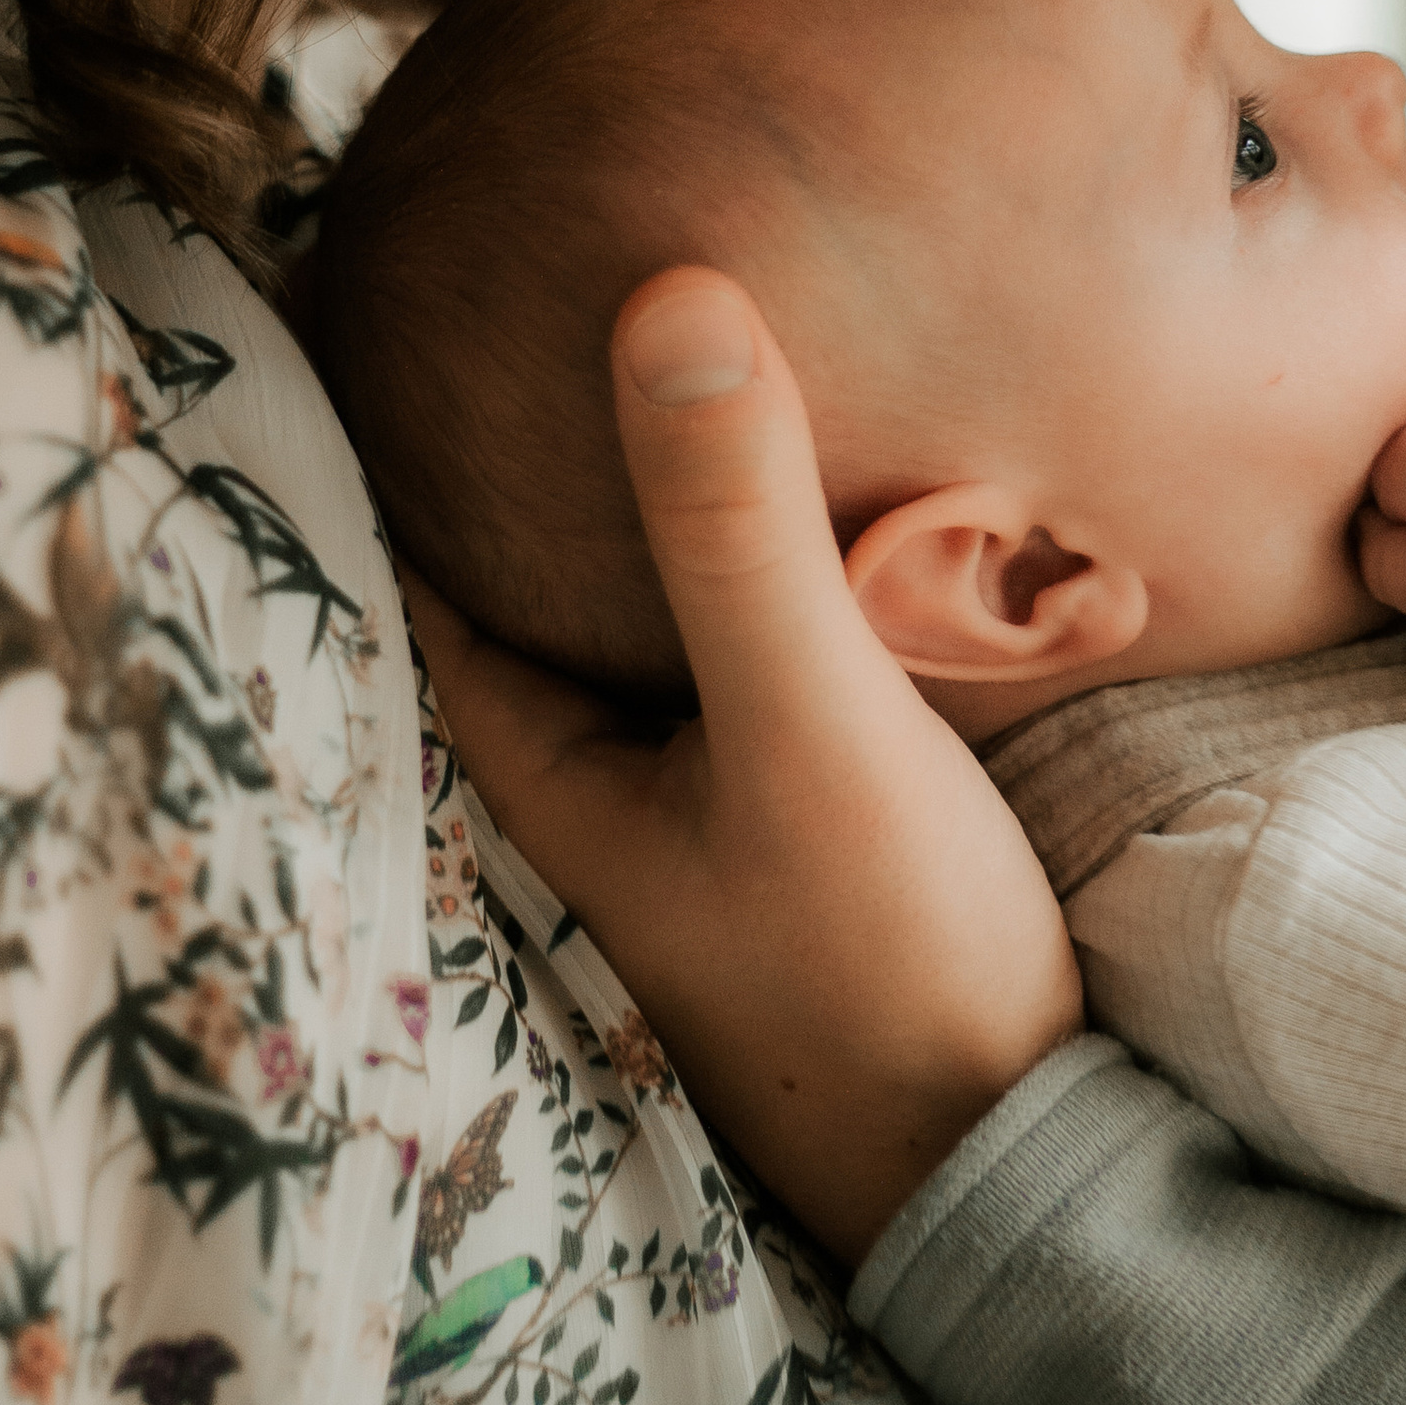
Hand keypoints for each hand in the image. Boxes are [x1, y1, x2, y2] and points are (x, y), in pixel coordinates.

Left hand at [404, 268, 1081, 1262]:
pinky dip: (743, 551)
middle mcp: (589, 772)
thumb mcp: (809, 723)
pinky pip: (734, 635)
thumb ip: (737, 526)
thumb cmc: (885, 966)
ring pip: (635, 598)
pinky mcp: (792, 801)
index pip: (408, 545)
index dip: (388, 406)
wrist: (1024, 1158)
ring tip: (658, 306)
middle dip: (527, 427)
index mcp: (534, 756)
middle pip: (523, 559)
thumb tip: (669, 295)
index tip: (381, 261)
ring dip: (645, 487)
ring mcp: (689, 793)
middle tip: (526, 246)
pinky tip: (798, 468)